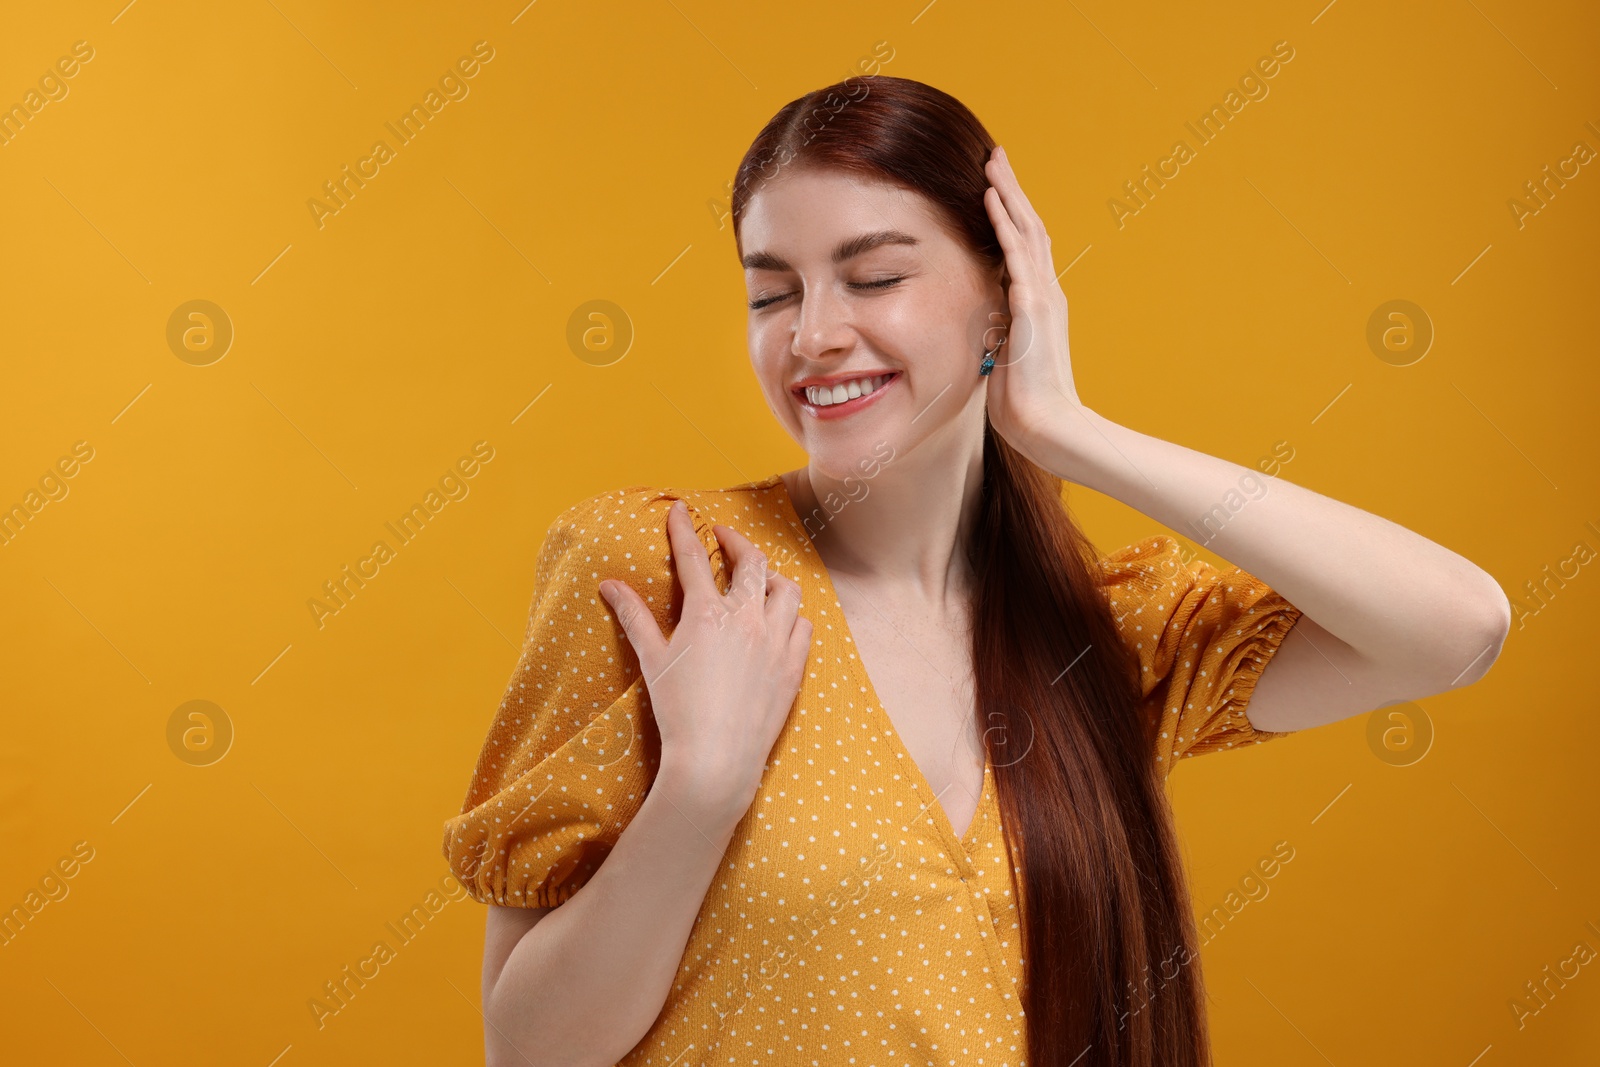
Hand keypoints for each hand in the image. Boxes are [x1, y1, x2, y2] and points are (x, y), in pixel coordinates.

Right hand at [598, 500, 812, 827]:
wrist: (716, 759)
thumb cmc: (678, 711)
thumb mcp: (651, 660)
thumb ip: (634, 617)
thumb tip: (609, 585)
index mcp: (708, 613)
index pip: (695, 557)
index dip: (685, 529)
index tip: (680, 510)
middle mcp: (747, 619)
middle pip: (751, 563)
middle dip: (737, 543)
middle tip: (725, 539)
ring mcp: (776, 641)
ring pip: (787, 590)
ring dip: (772, 578)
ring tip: (760, 579)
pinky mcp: (793, 666)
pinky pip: (803, 626)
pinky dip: (793, 616)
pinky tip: (782, 620)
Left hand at [980, 144, 1087, 459]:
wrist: (1047, 426)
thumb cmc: (1025, 403)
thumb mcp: (1005, 359)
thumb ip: (998, 336)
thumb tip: (982, 330)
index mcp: (1037, 304)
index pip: (1024, 248)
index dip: (1010, 215)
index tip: (993, 186)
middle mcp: (1044, 293)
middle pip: (1029, 227)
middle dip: (1010, 190)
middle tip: (995, 156)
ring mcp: (1041, 298)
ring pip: (1025, 230)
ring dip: (1007, 193)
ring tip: (991, 162)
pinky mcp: (1032, 308)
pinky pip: (1016, 255)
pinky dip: (1003, 223)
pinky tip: (989, 199)